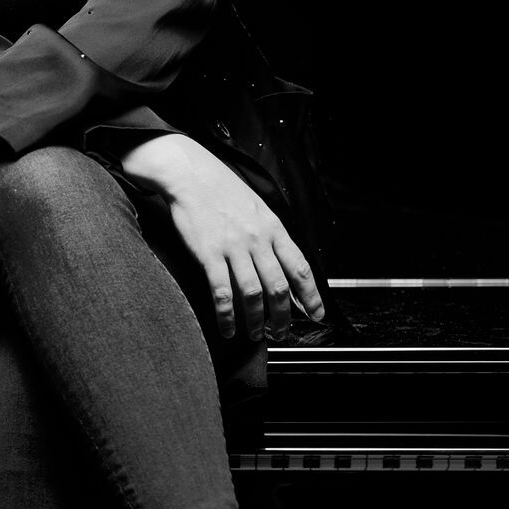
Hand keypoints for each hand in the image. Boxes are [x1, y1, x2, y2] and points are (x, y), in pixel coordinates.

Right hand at [116, 132, 323, 341]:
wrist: (191, 174)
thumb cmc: (222, 189)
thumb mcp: (257, 207)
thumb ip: (271, 235)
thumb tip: (283, 263)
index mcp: (273, 228)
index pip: (300, 267)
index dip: (311, 295)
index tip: (317, 314)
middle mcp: (258, 239)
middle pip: (279, 287)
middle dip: (283, 317)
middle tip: (282, 333)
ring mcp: (234, 247)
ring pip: (253, 294)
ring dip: (257, 320)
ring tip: (257, 335)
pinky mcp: (210, 254)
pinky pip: (222, 292)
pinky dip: (227, 316)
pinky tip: (228, 328)